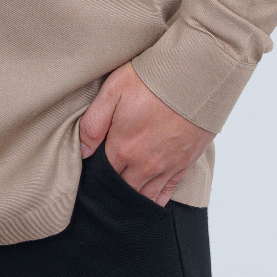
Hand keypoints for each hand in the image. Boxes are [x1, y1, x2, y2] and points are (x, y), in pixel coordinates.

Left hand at [79, 60, 214, 205]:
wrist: (193, 77)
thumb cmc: (151, 80)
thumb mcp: (113, 91)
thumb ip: (93, 123)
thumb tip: (82, 152)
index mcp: (123, 148)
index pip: (103, 175)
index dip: (96, 174)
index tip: (92, 171)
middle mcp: (144, 164)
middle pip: (123, 188)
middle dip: (113, 188)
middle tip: (106, 185)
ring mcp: (166, 166)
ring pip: (145, 194)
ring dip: (134, 196)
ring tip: (124, 196)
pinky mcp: (184, 163)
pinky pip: (168, 191)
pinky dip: (158, 198)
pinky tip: (151, 199)